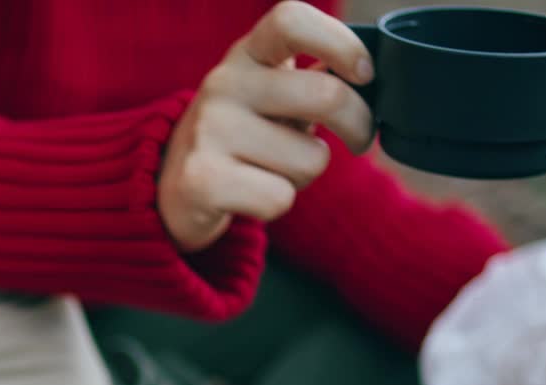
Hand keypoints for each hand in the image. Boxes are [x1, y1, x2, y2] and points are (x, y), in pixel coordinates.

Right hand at [158, 0, 374, 251]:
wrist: (174, 187)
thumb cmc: (244, 137)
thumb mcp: (271, 95)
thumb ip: (314, 81)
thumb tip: (372, 87)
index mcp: (247, 55)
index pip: (291, 20)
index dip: (339, 42)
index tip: (362, 73)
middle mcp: (223, 84)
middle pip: (327, 95)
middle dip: (358, 126)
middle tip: (357, 140)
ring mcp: (209, 131)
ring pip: (310, 159)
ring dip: (304, 174)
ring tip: (273, 170)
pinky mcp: (201, 179)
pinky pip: (280, 198)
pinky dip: (277, 203)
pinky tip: (251, 194)